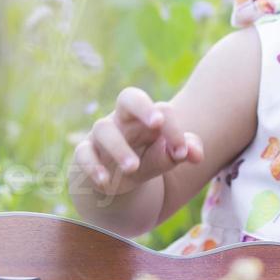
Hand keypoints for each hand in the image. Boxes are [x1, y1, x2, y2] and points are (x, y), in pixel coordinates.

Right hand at [73, 86, 204, 196]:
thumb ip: (185, 151)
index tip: (182, 153)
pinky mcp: (85, 153)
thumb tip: (196, 154)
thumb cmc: (149, 159)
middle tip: (157, 123)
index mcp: (148, 116)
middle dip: (143, 107)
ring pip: (104, 129)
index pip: (162, 110)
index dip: (174, 129)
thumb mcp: (167, 157)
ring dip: (119, 148)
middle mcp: (124, 120)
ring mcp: (101, 135)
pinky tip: (105, 181)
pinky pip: (83, 153)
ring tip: (133, 168)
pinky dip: (92, 166)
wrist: (119, 178)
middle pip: (128, 97)